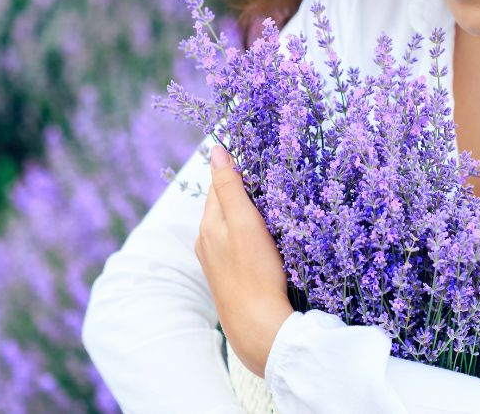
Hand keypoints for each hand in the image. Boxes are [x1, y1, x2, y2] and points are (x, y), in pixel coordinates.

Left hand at [195, 144, 294, 378]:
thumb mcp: (244, 222)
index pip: (219, 185)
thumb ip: (229, 186)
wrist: (258, 328)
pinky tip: (267, 245)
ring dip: (247, 217)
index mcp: (207, 225)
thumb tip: (216, 150)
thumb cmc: (255, 272)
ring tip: (273, 213)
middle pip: (224, 206)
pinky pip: (237, 248)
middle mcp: (206, 242)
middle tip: (272, 186)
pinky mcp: (230, 279)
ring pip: (231, 227)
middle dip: (243, 194)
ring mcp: (216, 263)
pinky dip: (250, 238)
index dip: (238, 172)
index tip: (261, 164)